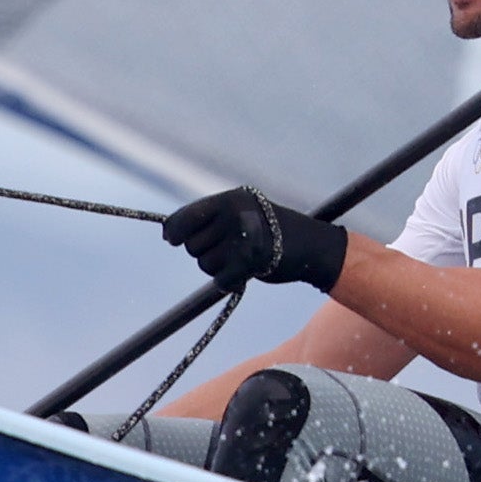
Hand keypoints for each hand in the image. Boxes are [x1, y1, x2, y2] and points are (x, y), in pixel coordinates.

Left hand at [161, 187, 345, 291]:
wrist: (310, 244)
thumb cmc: (270, 227)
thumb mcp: (240, 209)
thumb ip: (209, 217)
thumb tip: (170, 232)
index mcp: (229, 200)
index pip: (185, 218)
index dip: (174, 231)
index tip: (171, 239)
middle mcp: (234, 217)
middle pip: (192, 246)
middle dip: (204, 251)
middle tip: (229, 248)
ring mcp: (242, 240)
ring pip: (205, 264)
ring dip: (218, 267)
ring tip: (240, 258)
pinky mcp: (250, 263)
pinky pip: (220, 280)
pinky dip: (228, 281)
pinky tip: (243, 274)